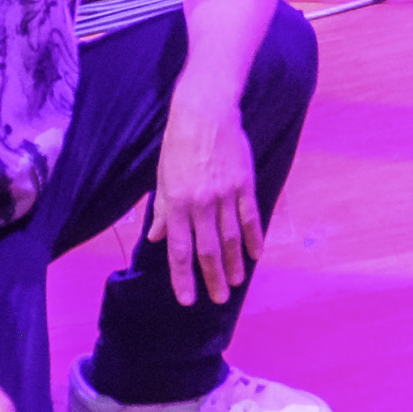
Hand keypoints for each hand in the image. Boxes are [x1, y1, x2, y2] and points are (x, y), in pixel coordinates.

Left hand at [152, 86, 264, 305]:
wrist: (205, 112)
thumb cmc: (178, 144)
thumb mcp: (162, 176)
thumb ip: (163, 210)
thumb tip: (156, 238)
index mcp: (177, 203)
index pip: (179, 249)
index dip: (183, 277)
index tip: (187, 299)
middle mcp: (201, 203)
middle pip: (208, 249)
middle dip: (213, 278)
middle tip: (219, 299)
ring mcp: (225, 194)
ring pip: (231, 237)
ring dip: (234, 263)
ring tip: (236, 283)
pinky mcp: (243, 183)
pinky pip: (250, 216)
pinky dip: (253, 237)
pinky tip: (256, 254)